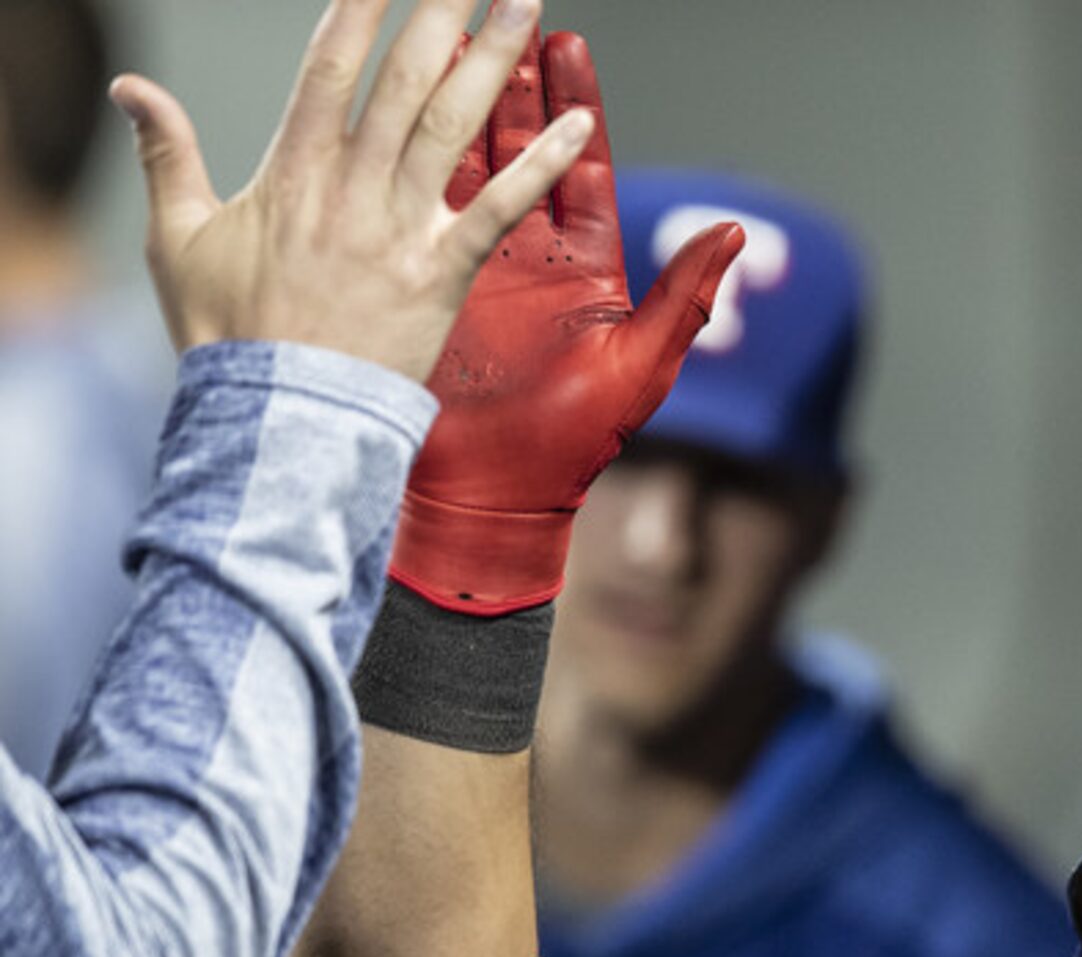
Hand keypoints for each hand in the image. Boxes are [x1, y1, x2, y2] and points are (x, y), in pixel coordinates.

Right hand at [114, 0, 588, 382]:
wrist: (277, 417)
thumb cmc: (225, 335)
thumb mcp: (177, 237)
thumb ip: (165, 154)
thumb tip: (129, 87)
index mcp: (292, 169)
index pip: (329, 66)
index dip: (359, 9)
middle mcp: (352, 185)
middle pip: (403, 79)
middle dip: (438, 13)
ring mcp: (399, 226)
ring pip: (453, 124)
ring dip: (494, 62)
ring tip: (525, 6)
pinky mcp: (441, 272)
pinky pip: (500, 210)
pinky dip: (541, 166)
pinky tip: (578, 125)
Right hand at [390, 30, 744, 613]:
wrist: (494, 498)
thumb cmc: (571, 446)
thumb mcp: (641, 366)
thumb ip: (686, 296)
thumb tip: (736, 231)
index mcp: (580, 269)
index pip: (576, 165)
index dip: (571, 102)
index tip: (566, 43)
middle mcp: (526, 257)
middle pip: (517, 145)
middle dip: (510, 78)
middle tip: (505, 14)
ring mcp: (472, 267)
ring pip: (463, 163)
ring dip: (459, 100)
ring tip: (451, 33)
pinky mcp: (426, 287)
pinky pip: (421, 211)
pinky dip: (413, 159)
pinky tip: (402, 107)